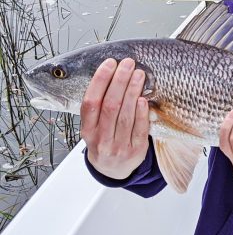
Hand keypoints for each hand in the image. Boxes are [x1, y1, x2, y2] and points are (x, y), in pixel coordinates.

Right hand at [81, 58, 150, 179]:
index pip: (91, 102)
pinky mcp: (136, 151)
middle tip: (128, 64)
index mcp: (87, 131)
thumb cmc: (104, 141)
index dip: (99, 81)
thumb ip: (98, 108)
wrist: (113, 171)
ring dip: (133, 91)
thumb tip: (111, 75)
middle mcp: (101, 139)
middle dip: (119, 81)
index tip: (110, 63)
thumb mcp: (94, 128)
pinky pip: (140, 129)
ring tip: (139, 75)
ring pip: (126, 115)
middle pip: (110, 106)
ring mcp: (119, 146)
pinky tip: (144, 98)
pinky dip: (142, 112)